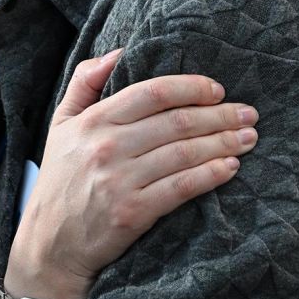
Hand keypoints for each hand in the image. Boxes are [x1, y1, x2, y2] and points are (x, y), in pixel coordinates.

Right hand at [4, 50, 256, 298]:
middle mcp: (106, 147)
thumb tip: (119, 52)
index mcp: (92, 121)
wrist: (49, 246)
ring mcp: (119, 181)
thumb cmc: (61, 182)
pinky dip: (211, 174)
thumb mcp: (60, 125)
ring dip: (224, 142)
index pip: (152, 92)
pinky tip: (230, 167)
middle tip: (249, 113)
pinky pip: (182, 187)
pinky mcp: (132, 213)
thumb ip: (84, 82)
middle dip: (220, 115)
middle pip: (176, 122)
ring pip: (184, 153)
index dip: (191, 87)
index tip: (218, 90)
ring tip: (248, 138)